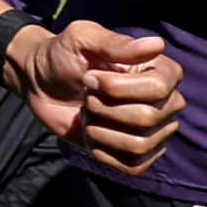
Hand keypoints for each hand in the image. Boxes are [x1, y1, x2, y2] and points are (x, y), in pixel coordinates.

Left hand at [12, 18, 179, 173]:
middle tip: (86, 96)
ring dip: (101, 130)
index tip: (89, 77)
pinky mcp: (135, 153)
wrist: (41, 83)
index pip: (157, 89)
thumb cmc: (64, 55)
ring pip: (140, 145)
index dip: (116, 88)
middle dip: (103, 108)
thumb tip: (157, 45)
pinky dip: (105, 153)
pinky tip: (92, 136)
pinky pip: (134, 167)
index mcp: (161, 70)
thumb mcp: (83, 39)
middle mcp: (166, 101)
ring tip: (89, 114)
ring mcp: (153, 129)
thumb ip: (116, 44)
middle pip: (147, 118)